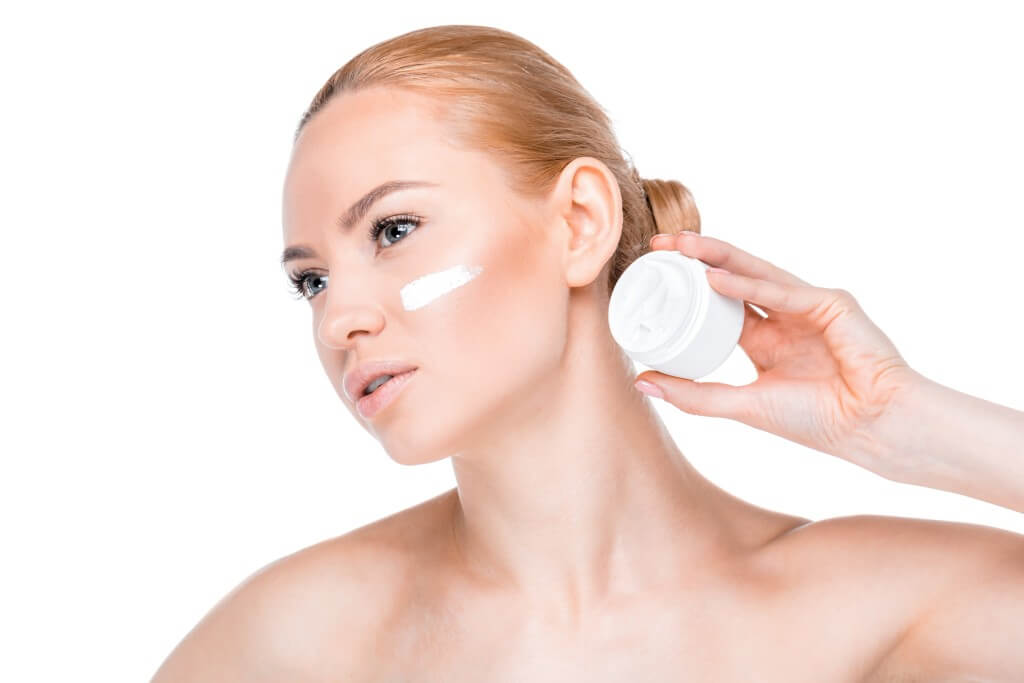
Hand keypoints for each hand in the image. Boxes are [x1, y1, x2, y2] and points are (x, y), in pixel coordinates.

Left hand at [635, 231, 925, 480]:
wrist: (872, 428)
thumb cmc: (818, 421)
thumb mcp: (743, 405)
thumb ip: (695, 395)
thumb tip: (641, 381)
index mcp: (766, 340)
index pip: (719, 304)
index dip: (688, 287)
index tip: (653, 273)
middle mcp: (785, 317)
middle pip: (733, 278)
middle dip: (696, 258)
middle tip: (658, 243)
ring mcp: (808, 306)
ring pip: (755, 272)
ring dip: (716, 256)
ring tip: (679, 245)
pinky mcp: (831, 303)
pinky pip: (782, 291)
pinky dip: (748, 283)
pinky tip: (715, 278)